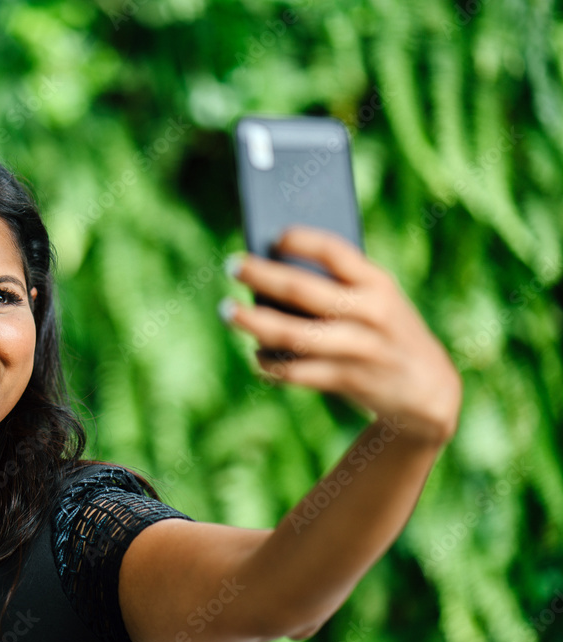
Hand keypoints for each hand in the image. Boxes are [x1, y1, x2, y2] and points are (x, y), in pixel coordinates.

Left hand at [222, 227, 461, 445]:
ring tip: (228, 311)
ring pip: (293, 335)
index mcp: (378, 283)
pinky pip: (296, 371)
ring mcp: (359, 348)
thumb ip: (338, 286)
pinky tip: (257, 355)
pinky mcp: (348, 380)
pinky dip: (270, 363)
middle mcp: (370, 313)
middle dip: (260, 275)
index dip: (301, 240)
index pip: (335, 252)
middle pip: (302, 290)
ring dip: (254, 322)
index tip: (272, 236)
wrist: (429, 389)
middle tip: (231, 266)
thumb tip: (272, 270)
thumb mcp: (376, 300)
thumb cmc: (385, 331)